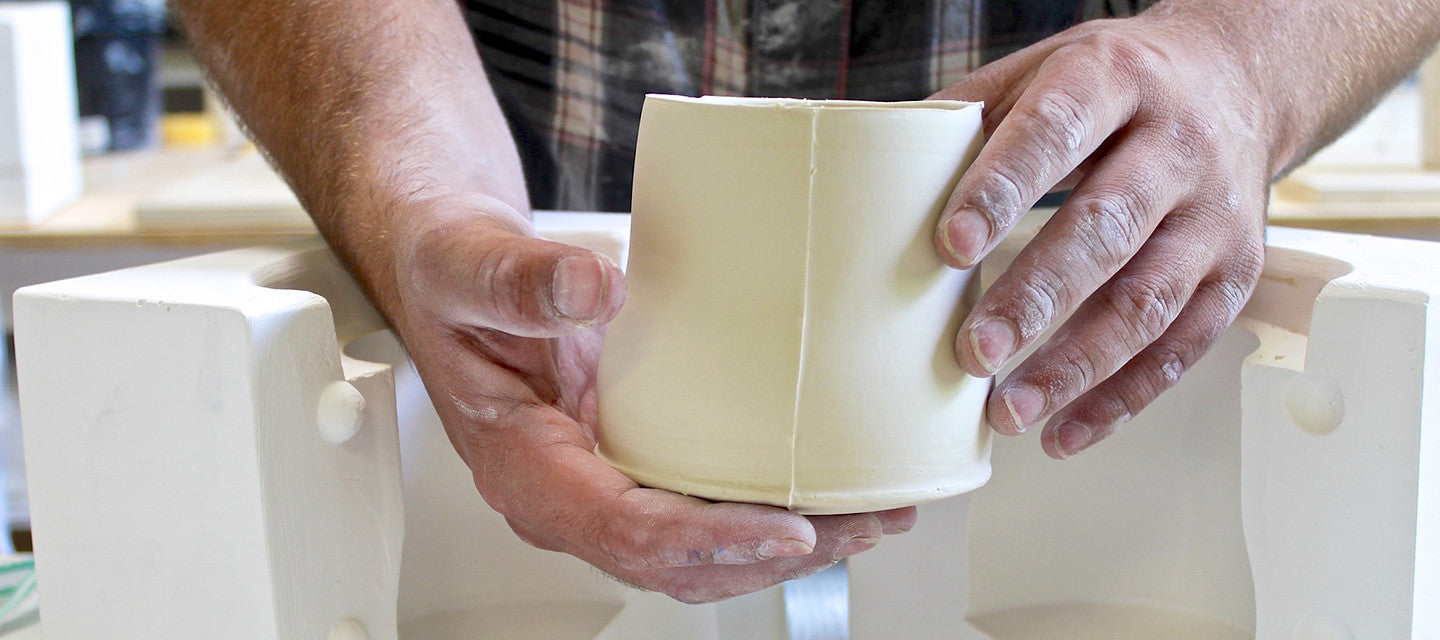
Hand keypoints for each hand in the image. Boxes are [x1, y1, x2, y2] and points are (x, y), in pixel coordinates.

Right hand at [389, 194, 915, 602]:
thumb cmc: (451, 273)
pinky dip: (768, 509)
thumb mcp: (467, 263)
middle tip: (863, 522)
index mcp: (522, 463)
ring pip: (699, 551)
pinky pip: (702, 508)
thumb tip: (589, 289)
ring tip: (869, 514)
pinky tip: (826, 489)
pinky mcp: (632, 460)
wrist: (452, 263)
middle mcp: (564, 492)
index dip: (711, 540)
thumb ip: (520, 279)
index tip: (790, 527)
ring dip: (788, 543)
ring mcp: (601, 483)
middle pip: (678, 561)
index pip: (622, 531)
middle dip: (776, 554)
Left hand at [931, 12, 1269, 458]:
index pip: (1057, 130)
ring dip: (1074, 366)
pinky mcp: (1235, 272)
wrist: (1235, 81)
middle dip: (1035, 299)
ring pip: (1147, 300)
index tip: (951, 246)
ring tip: (1009, 409)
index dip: (1004, 187)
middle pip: (1106, 229)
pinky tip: (1065, 430)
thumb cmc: (1114, 85)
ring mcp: (1213, 214)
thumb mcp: (1041, 70)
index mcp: (1114, 78)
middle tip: (972, 352)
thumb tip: (867, 181)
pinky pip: (1180, 346)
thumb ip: (967, 121)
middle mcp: (1176, 145)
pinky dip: (1121, 398)